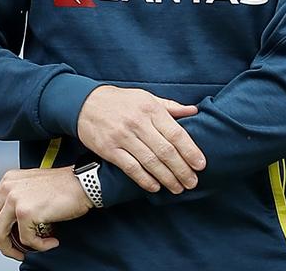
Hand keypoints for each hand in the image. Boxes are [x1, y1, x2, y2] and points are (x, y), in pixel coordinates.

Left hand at [0, 167, 89, 261]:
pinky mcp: (25, 211)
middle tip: (13, 249)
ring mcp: (15, 198)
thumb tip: (11, 225)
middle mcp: (7, 187)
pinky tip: (51, 241)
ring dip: (12, 248)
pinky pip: (25, 239)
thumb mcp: (34, 186)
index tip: (7, 237)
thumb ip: (19, 198)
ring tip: (29, 251)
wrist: (86, 183)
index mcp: (8, 180)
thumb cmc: (66, 187)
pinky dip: (38, 246)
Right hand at [76, 85, 205, 193]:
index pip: (176, 133)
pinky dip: (144, 179)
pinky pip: (130, 168)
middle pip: (165, 151)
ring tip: (178, 188)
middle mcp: (138, 123)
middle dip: (182, 169)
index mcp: (151, 109)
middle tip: (192, 182)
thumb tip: (194, 111)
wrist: (85, 103)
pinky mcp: (109, 150)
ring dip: (166, 178)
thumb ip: (170, 107)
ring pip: (150, 162)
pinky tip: (155, 187)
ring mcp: (122, 137)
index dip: (190, 151)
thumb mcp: (146, 97)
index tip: (200, 165)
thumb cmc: (121, 101)